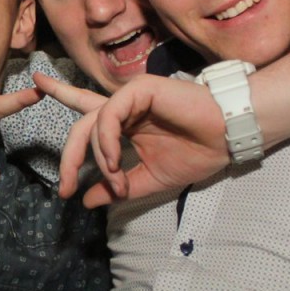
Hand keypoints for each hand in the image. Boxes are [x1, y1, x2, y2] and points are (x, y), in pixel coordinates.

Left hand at [35, 72, 227, 205]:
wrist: (227, 139)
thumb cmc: (196, 153)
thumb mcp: (148, 179)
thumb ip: (117, 187)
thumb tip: (86, 201)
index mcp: (123, 125)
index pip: (84, 121)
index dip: (63, 135)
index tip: (62, 182)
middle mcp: (122, 109)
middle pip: (79, 128)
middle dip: (68, 159)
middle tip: (65, 188)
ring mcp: (130, 97)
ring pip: (92, 124)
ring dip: (99, 158)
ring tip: (115, 179)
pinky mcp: (139, 89)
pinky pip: (109, 115)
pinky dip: (106, 140)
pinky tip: (113, 159)